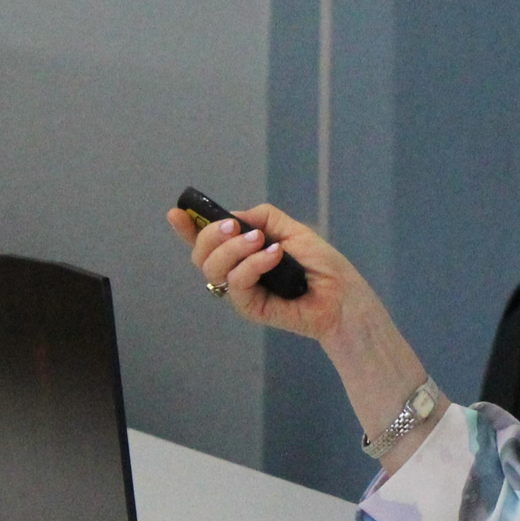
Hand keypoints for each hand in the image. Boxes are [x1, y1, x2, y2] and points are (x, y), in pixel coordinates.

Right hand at [165, 203, 357, 341]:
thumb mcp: (292, 230)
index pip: (208, 241)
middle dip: (210, 235)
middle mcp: (237, 271)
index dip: (188, 227)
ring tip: (260, 242)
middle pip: (201, 255)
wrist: (342, 295)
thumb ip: (263, 219)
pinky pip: (237, 283)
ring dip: (232, 249)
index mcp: (243, 252)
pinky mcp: (250, 308)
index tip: (176, 212)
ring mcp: (242, 291)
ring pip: (212, 269)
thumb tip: (234, 216)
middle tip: (235, 226)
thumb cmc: (321, 264)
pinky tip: (274, 256)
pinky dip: (253, 265)